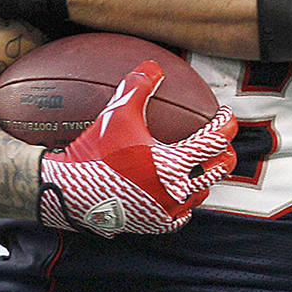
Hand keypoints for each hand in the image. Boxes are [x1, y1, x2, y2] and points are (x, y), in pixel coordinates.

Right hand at [38, 60, 237, 235]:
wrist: (65, 193)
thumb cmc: (93, 152)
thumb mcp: (116, 113)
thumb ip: (138, 86)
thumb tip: (153, 66)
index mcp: (174, 162)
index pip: (217, 139)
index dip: (227, 122)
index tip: (223, 114)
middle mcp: (176, 190)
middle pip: (220, 168)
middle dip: (226, 151)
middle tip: (220, 140)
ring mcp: (166, 211)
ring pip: (202, 193)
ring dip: (204, 176)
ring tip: (199, 164)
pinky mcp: (153, 225)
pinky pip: (182, 215)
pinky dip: (185, 202)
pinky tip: (178, 192)